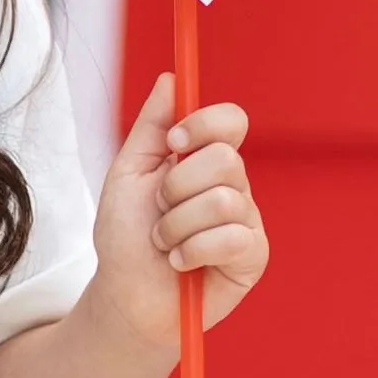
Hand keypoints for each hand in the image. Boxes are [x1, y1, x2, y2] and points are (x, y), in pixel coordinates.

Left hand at [90, 72, 267, 355]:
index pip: (231, 121)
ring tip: (165, 244)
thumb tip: (171, 79)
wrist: (125, 298)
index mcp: (206, 161)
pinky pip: (233, 238)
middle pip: (224, 158)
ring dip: (177, 226)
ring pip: (222, 200)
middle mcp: (233, 185)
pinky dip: (193, 251)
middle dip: (176, 188)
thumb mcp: (128, 175)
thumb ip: (151, 128)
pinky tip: (181, 264)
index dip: (204, 125)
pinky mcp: (253, 256)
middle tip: (159, 212)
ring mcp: (247, 220)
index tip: (172, 146)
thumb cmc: (126, 240)